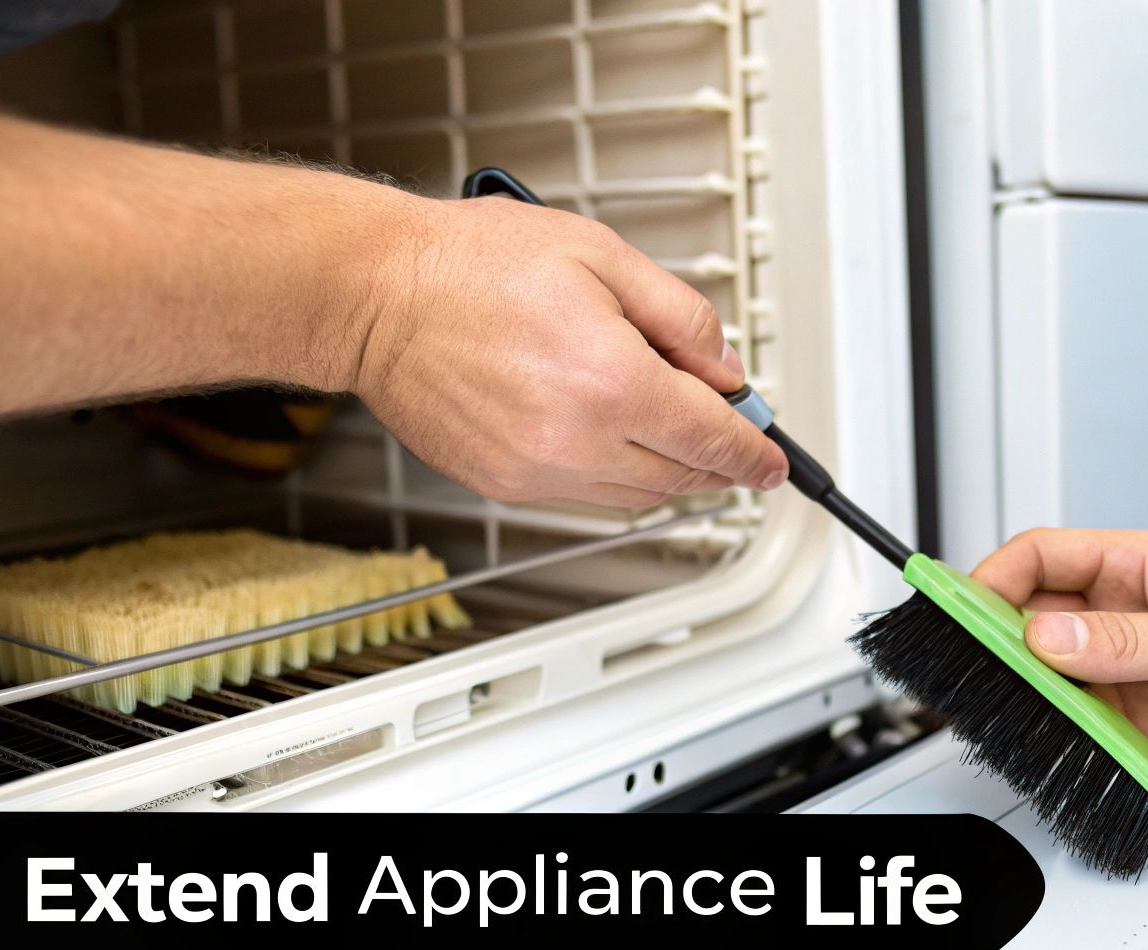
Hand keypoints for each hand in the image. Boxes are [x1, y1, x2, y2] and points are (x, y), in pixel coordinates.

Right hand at [350, 194, 787, 506]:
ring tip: (668, 426)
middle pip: (682, 475)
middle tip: (730, 434)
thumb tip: (724, 369)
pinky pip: (585, 496)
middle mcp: (577, 438)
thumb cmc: (469, 264)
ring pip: (638, 494)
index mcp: (612, 381)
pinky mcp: (503, 483)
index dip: (754, 454)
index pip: (713, 439)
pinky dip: (615, 475)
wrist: (374, 294)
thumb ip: (680, 317)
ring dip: (668, 471)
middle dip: (716, 460)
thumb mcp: (602, 255)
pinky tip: (609, 435)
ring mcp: (537, 469)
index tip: (773, 463)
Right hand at [971, 529, 1147, 774]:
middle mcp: (1124, 614)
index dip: (994, 579)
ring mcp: (1132, 667)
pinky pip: (1089, 728)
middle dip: (997, 644)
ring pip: (1054, 679)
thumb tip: (1051, 637)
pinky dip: (1070, 742)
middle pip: (1033, 621)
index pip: (1042, 558)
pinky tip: (1063, 748)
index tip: (961, 608)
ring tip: (1013, 715)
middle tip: (972, 672)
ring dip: (1032, 699)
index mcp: (1137, 566)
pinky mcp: (1146, 718)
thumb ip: (1127, 641)